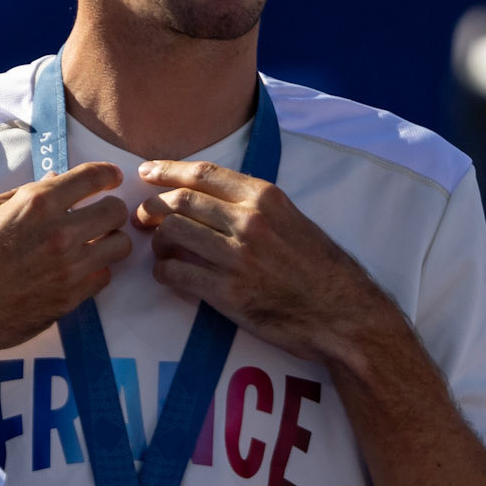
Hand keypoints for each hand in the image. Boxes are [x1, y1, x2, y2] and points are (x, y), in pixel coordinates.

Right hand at [0, 162, 129, 367]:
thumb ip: (21, 195)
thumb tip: (53, 181)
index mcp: (35, 204)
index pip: (92, 177)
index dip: (107, 174)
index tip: (112, 178)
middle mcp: (59, 234)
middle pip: (115, 211)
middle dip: (110, 208)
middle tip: (100, 214)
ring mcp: (69, 269)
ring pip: (119, 246)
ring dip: (110, 241)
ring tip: (94, 243)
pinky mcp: (70, 299)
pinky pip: (104, 277)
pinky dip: (97, 270)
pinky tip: (80, 269)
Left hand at [134, 158, 387, 364]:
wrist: (343, 314)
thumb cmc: (322, 269)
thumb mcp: (294, 221)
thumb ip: (256, 207)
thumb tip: (214, 200)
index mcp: (265, 198)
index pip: (202, 174)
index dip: (166, 170)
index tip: (146, 173)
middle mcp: (249, 222)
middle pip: (179, 201)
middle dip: (151, 207)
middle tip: (142, 217)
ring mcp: (237, 257)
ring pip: (172, 234)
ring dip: (156, 241)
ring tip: (159, 249)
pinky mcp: (229, 293)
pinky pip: (177, 274)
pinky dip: (164, 272)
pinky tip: (168, 274)